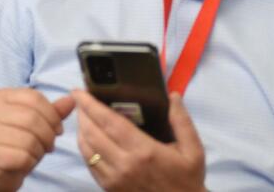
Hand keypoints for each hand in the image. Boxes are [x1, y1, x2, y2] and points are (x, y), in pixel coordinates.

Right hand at [0, 88, 74, 190]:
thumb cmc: (17, 143)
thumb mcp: (36, 124)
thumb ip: (52, 111)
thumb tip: (72, 99)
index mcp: (0, 96)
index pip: (34, 97)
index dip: (52, 115)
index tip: (58, 129)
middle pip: (32, 117)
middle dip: (48, 134)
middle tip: (50, 145)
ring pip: (29, 138)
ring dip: (40, 149)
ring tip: (37, 153)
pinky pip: (22, 156)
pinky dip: (31, 161)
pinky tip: (27, 162)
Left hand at [73, 90, 205, 190]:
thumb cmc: (187, 180)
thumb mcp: (193, 151)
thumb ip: (182, 121)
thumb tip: (173, 95)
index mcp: (143, 151)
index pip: (108, 122)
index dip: (90, 105)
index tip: (80, 91)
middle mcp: (124, 164)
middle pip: (92, 133)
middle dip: (82, 113)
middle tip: (80, 100)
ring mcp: (114, 179)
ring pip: (87, 150)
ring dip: (80, 130)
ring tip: (83, 116)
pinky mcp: (109, 189)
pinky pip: (90, 165)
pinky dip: (85, 148)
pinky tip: (88, 139)